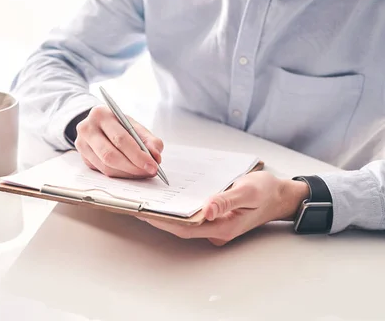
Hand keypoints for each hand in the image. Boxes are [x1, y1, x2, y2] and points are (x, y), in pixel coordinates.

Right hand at [74, 105, 163, 178]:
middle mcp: (87, 129)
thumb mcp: (133, 125)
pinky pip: (103, 172)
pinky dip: (120, 175)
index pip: (120, 139)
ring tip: (142, 172)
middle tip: (150, 171)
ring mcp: (82, 144)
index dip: (138, 155)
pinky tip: (131, 172)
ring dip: (128, 173)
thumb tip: (156, 156)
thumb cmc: (118, 124)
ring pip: (106, 166)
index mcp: (101, 114)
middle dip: (133, 167)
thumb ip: (148, 139)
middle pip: (110, 155)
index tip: (153, 165)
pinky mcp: (83, 158)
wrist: (98, 124)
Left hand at [140, 171, 309, 245]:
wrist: (280, 194)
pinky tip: (169, 197)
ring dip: (168, 213)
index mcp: (223, 227)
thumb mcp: (248, 191)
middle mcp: (217, 229)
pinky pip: (194, 215)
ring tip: (147, 200)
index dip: (164, 222)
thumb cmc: (266, 191)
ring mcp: (216, 225)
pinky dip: (180, 207)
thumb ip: (226, 200)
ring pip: (186, 221)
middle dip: (160, 218)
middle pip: (182, 227)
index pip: (186, 228)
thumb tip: (207, 209)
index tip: (146, 213)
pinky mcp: (215, 217)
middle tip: (139, 205)